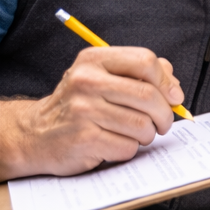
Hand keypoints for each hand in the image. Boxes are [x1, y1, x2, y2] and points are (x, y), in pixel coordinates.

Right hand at [13, 46, 184, 176]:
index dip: (166, 82)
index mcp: (94, 60)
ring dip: (147, 135)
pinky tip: (115, 144)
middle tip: (163, 124)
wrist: (35, 134)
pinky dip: (129, 149)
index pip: (145, 61)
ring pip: (142, 125)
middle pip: (148, 95)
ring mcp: (83, 110)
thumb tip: (174, 87)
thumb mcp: (102, 78)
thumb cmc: (79, 105)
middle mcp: (86, 81)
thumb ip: (139, 74)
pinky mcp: (83, 139)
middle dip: (164, 114)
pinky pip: (128, 147)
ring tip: (136, 134)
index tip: (173, 97)